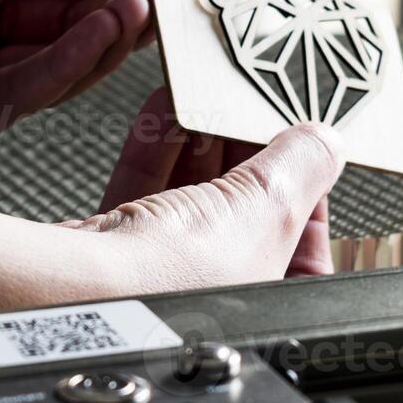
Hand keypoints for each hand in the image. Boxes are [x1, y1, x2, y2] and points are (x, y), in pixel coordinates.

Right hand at [69, 88, 342, 280]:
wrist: (78, 286)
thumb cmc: (173, 279)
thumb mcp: (269, 206)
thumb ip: (303, 167)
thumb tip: (323, 143)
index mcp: (270, 303)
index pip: (307, 244)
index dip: (309, 192)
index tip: (304, 146)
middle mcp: (219, 294)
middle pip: (249, 213)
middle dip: (249, 155)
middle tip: (252, 108)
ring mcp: (168, 273)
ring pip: (195, 196)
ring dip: (201, 142)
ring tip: (209, 99)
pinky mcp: (121, 251)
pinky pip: (147, 189)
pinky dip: (156, 147)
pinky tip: (164, 111)